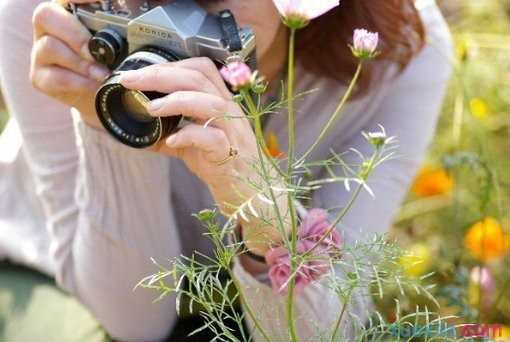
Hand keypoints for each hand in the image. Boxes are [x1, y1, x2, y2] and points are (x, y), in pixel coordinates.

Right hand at [30, 0, 109, 128]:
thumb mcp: (120, 44)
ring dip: (81, 63)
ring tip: (103, 74)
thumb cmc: (111, 64)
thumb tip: (143, 20)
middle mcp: (49, 28)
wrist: (104, 98)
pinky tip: (95, 86)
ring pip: (50, 46)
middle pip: (47, 15)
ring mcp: (41, 52)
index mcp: (68, 11)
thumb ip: (121, 29)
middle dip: (76, 34)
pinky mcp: (41, 77)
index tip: (98, 1)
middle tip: (97, 51)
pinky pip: (55, 77)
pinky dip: (79, 82)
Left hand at [120, 58, 287, 254]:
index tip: (139, 73)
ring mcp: (232, 131)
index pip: (200, 69)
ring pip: (210, 103)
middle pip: (199, 78)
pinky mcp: (230, 153)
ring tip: (150, 107)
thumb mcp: (192, 144)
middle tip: (131, 81)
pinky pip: (213, 138)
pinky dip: (189, 135)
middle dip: (161, 75)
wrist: (251, 192)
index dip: (169, 65)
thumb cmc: (223, 164)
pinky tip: (171, 140)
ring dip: (176, 100)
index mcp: (220, 102)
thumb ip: (169, 133)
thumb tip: (137, 131)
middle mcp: (229, 111)